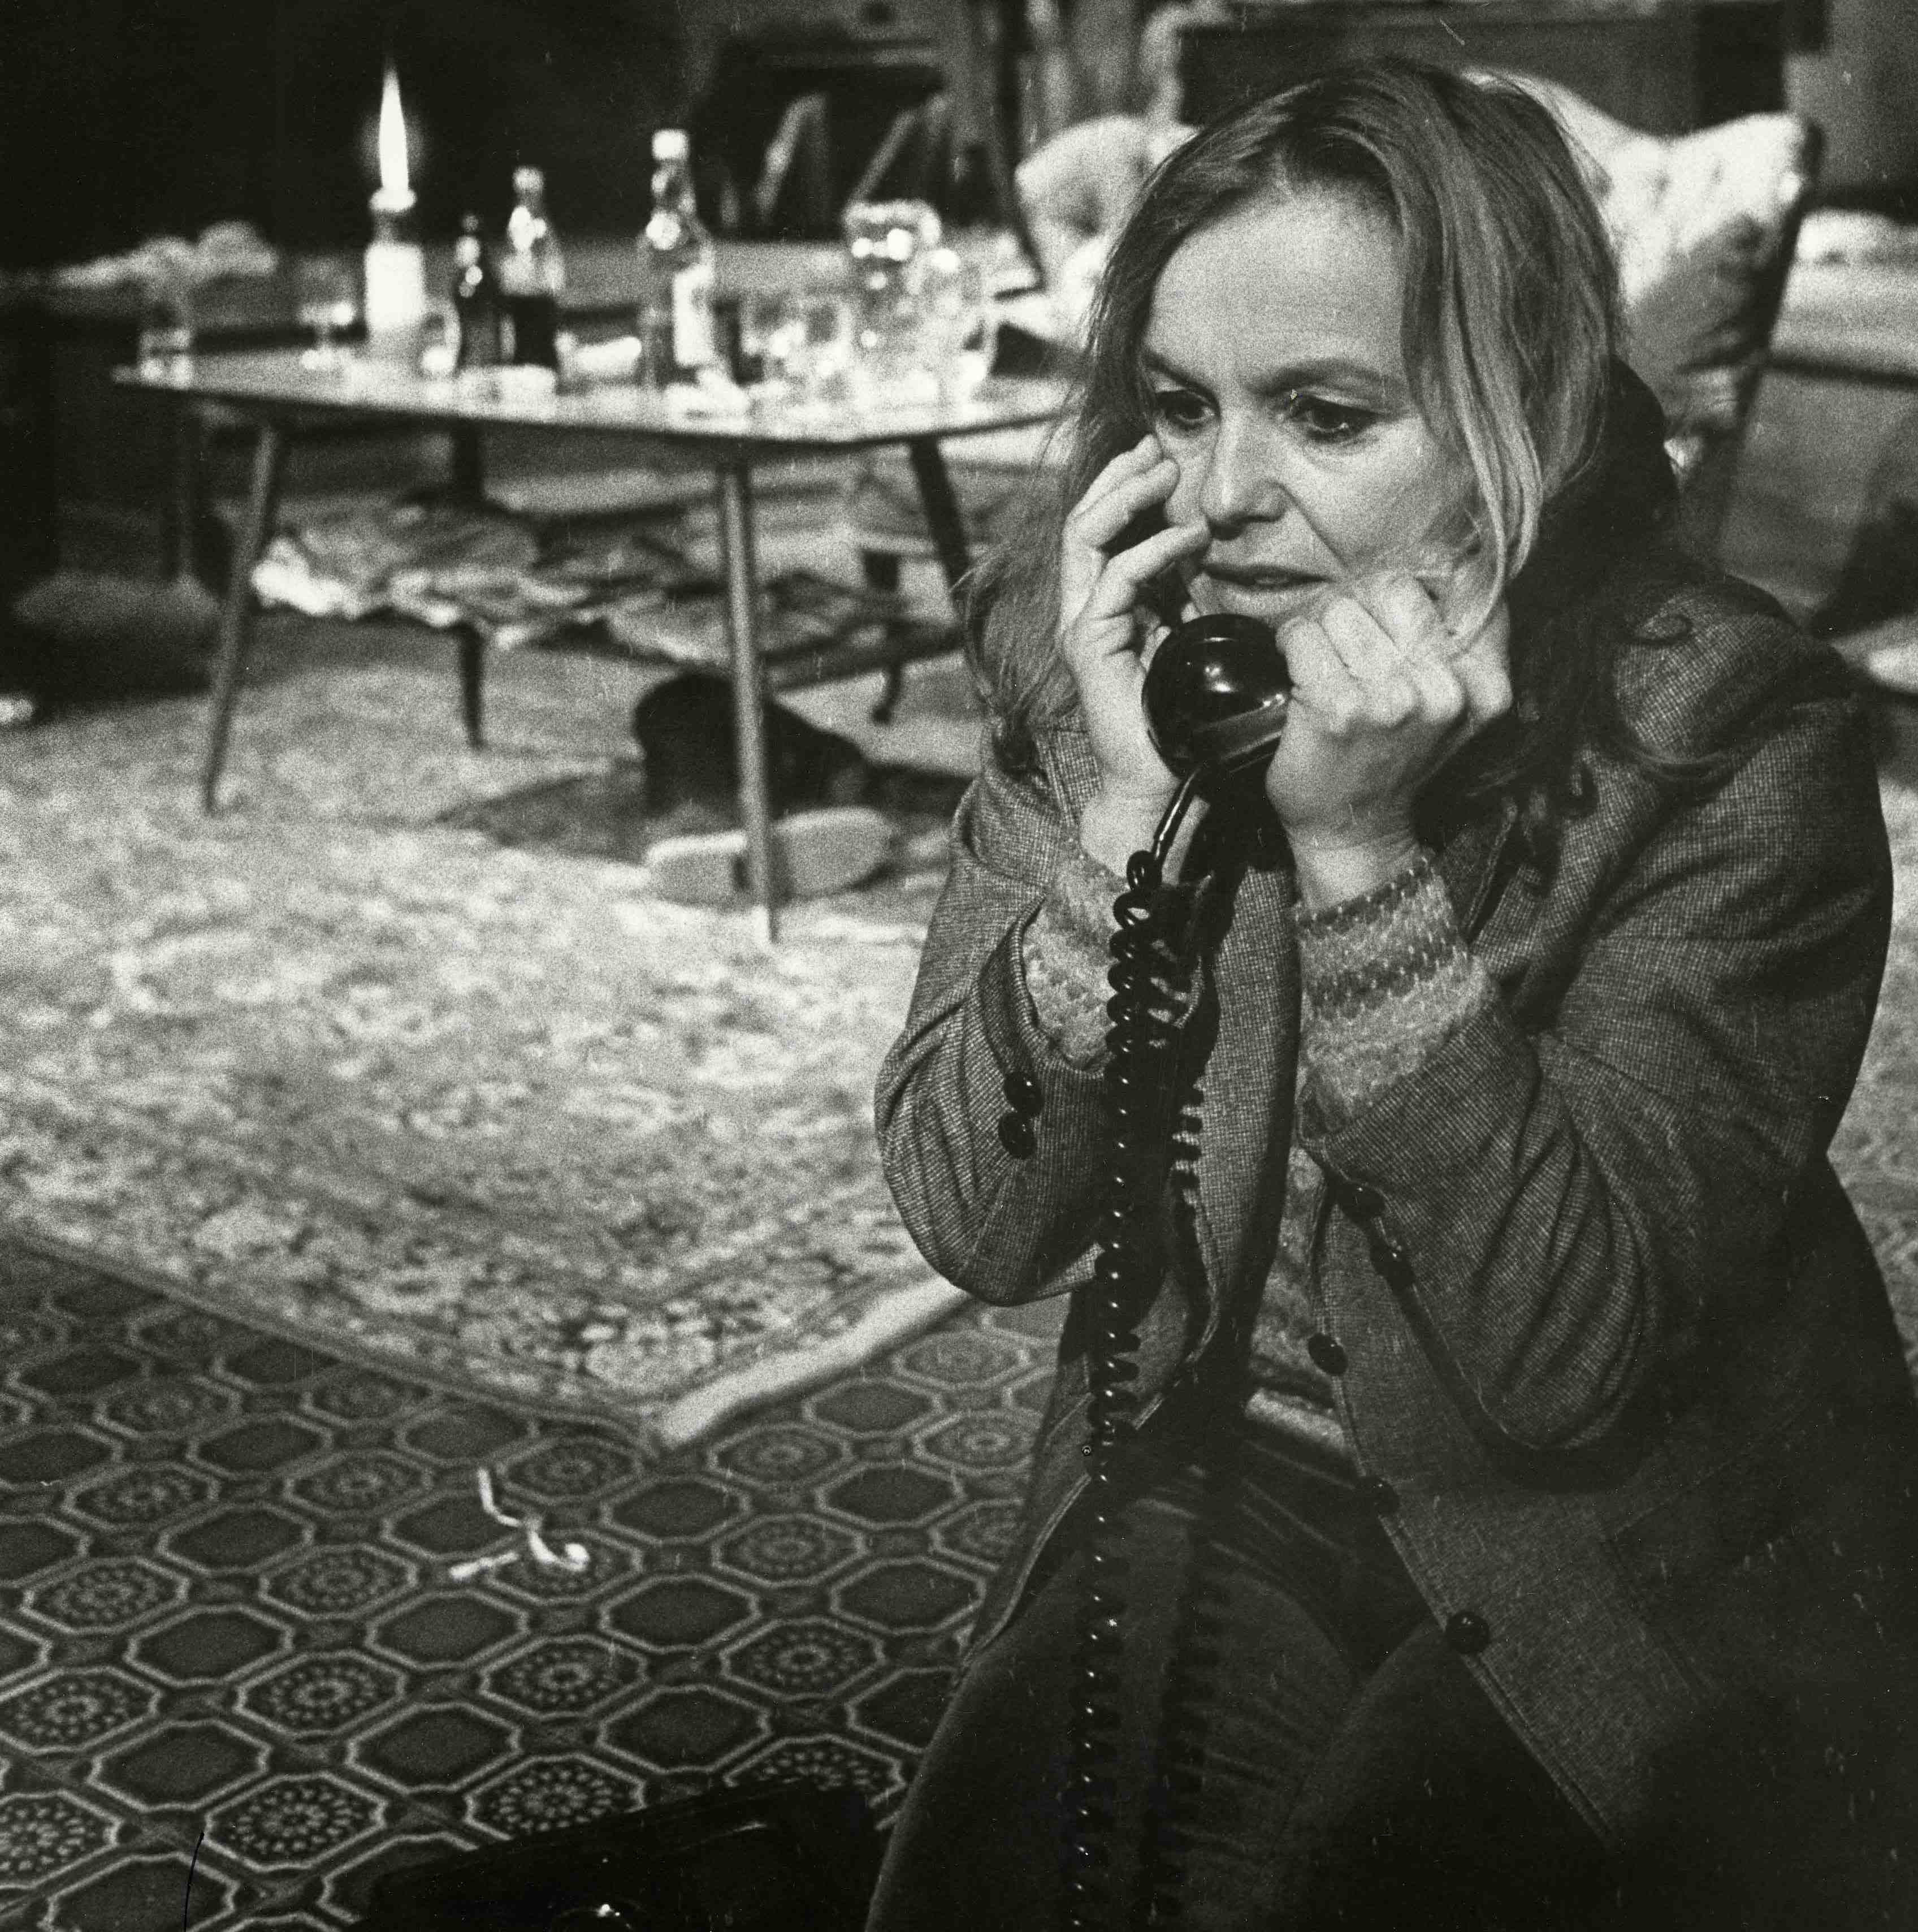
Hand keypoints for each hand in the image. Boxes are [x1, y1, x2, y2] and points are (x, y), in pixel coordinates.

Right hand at [1056, 434, 1208, 860]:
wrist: (1159, 780)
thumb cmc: (1179, 720)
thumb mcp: (1191, 642)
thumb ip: (1188, 600)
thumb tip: (1209, 558)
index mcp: (1106, 607)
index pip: (1103, 531)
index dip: (1126, 489)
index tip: (1163, 460)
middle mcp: (1085, 611)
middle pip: (1085, 522)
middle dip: (1120, 478)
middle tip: (1157, 450)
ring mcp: (1082, 627)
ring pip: (1086, 538)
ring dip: (1126, 498)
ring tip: (1163, 474)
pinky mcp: (1091, 646)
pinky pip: (1117, 581)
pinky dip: (1152, 552)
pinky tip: (1187, 539)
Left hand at [1263, 573, 1510, 904]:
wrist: (1354, 829)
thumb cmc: (1393, 759)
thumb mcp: (1452, 705)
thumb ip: (1459, 642)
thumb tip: (1441, 564)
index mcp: (1486, 684)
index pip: (1462, 586)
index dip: (1414, 589)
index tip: (1391, 615)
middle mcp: (1446, 691)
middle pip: (1392, 587)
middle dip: (1360, 603)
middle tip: (1346, 638)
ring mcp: (1393, 700)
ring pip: (1342, 608)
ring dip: (1322, 628)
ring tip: (1325, 665)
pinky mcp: (1339, 708)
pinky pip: (1303, 636)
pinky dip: (1291, 646)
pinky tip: (1299, 675)